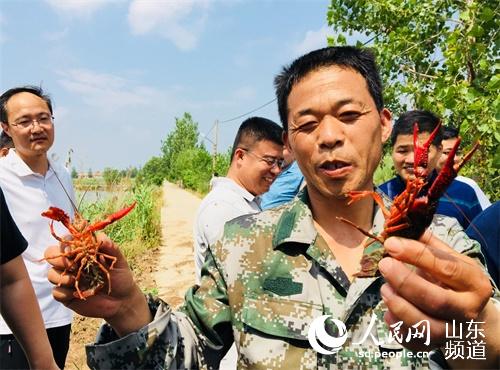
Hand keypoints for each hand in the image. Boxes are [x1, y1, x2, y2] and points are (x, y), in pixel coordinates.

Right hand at [46, 234, 150, 334]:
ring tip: (75, 281)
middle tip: (74, 266)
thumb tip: (100, 236)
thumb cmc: (120, 276)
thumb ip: (110, 247)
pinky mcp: (66, 295)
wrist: (121, 300)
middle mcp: (72, 263)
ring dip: (61, 277)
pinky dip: (64, 293)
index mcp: (82, 251)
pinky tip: (77, 294)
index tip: (73, 248)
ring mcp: (67, 279)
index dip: (66, 241)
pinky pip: (56, 292)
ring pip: (51, 273)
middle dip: (59, 258)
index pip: (67, 240)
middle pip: (51, 254)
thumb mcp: (118, 260)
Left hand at [379, 230, 491, 350]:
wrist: (470, 321)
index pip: (446, 267)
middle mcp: (467, 310)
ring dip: (398, 305)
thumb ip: (427, 244)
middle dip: (404, 281)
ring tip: (384, 289)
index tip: (390, 244)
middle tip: (384, 265)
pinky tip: (388, 312)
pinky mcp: (435, 346)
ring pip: (424, 325)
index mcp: (473, 282)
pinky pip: (413, 341)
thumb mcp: (450, 260)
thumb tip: (401, 226)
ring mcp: (452, 332)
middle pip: (435, 300)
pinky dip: (396, 327)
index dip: (416, 254)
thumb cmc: (453, 282)